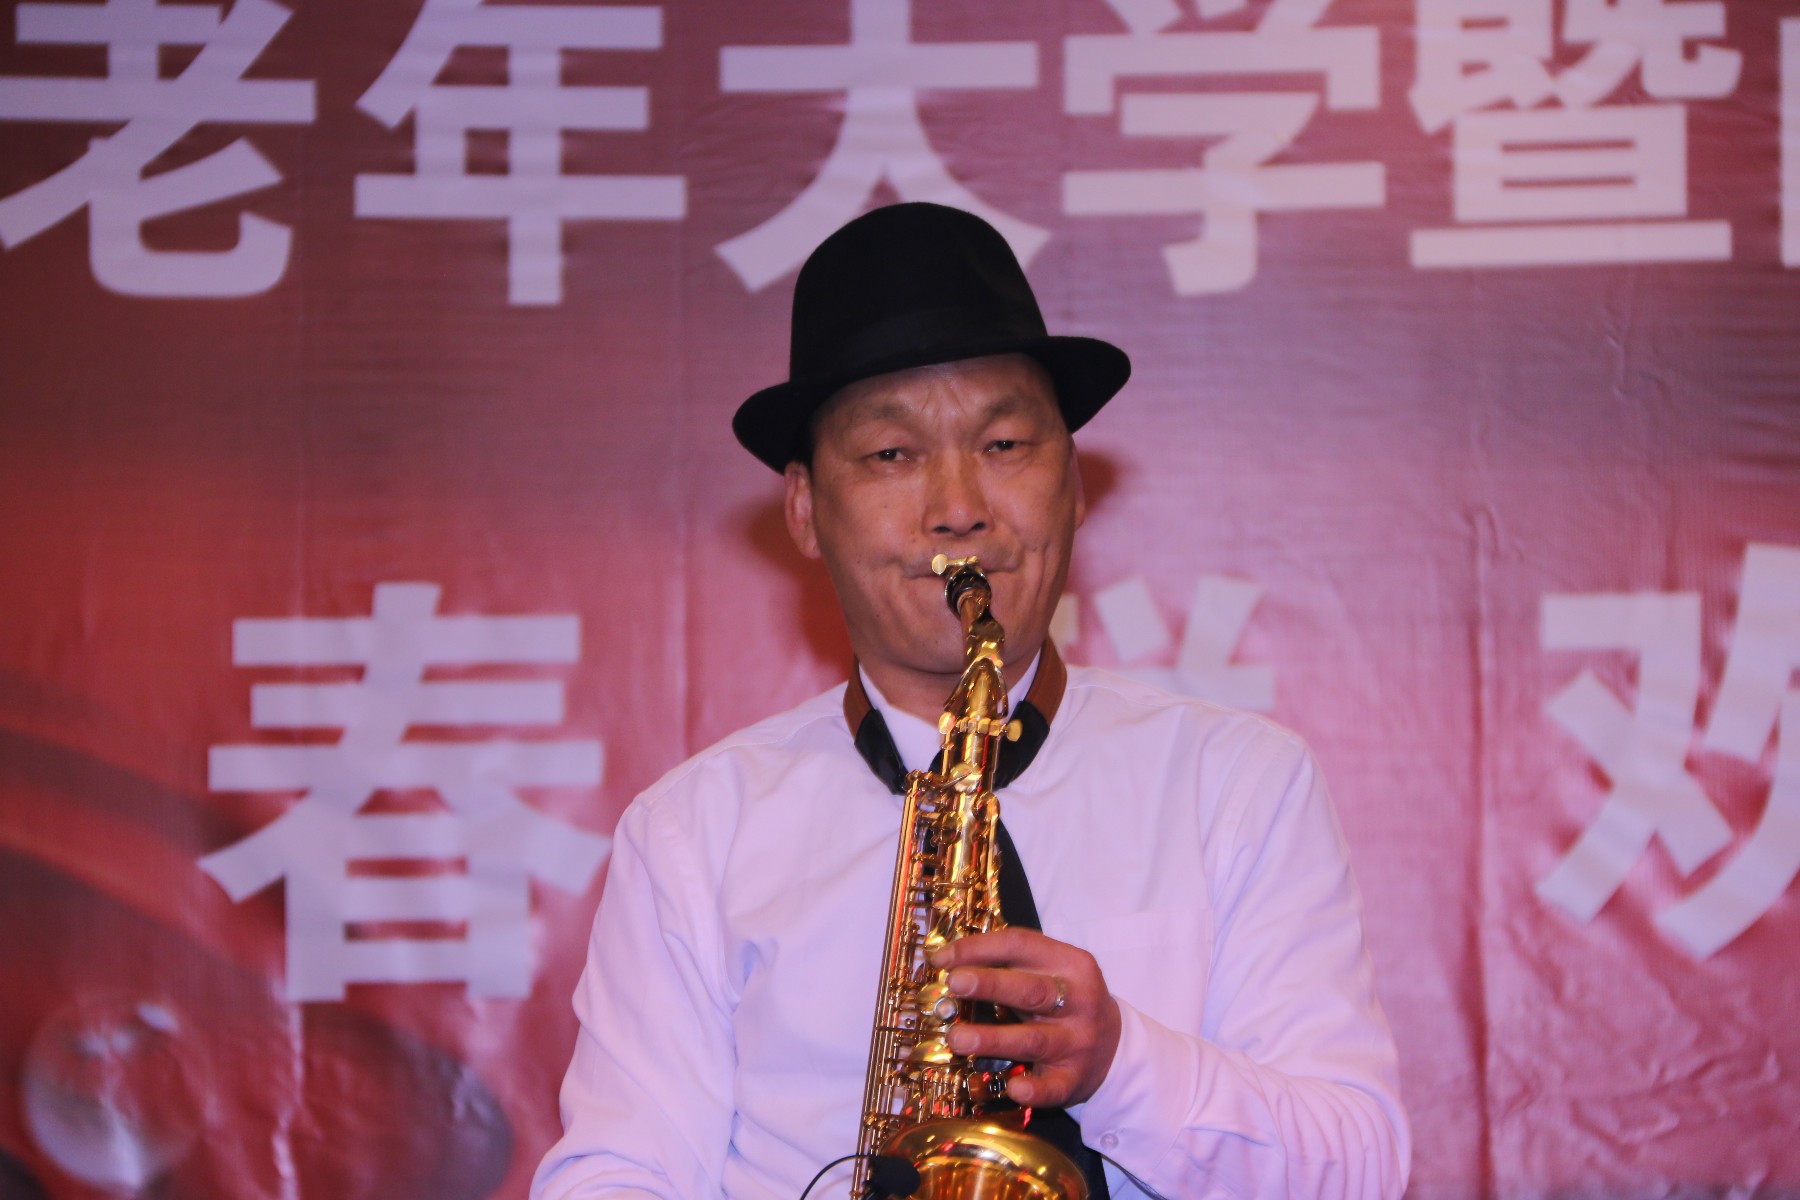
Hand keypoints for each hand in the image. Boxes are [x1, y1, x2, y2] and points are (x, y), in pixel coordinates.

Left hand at [930, 927, 1120, 1107]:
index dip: (979, 949)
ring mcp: (1077, 1041)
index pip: (1021, 946)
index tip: (941, 959)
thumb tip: (947, 961)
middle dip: (990, 985)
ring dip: (993, 1039)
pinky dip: (1034, 1089)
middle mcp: (1077, 1001)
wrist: (1114, 1046)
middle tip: (955, 983)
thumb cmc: (1066, 1000)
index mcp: (1070, 963)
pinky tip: (1013, 1088)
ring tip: (957, 1038)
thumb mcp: (1051, 970)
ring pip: (1033, 1039)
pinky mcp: (1074, 1078)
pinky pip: (1054, 1086)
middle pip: (1031, 990)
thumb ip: (1010, 962)